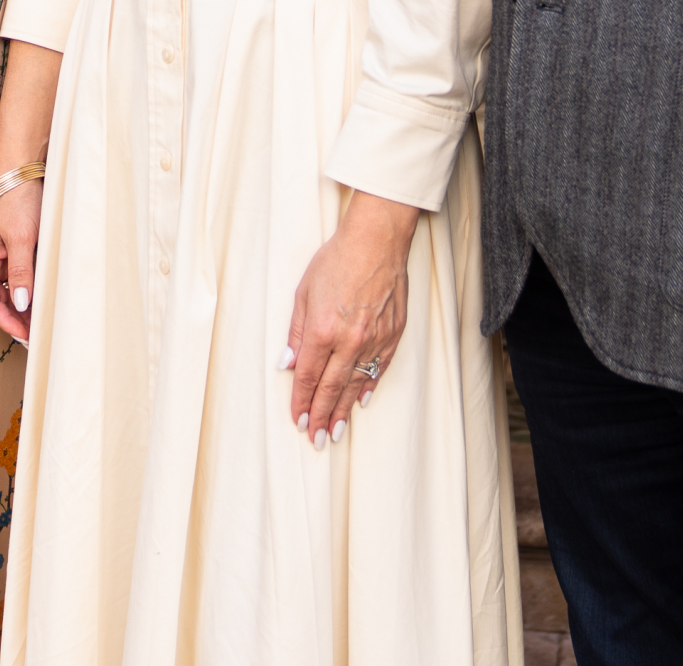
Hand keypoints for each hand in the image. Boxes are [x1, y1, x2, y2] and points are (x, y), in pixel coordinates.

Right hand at [0, 180, 43, 343]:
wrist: (23, 171)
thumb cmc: (17, 200)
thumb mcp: (20, 238)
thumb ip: (20, 272)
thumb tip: (20, 305)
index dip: (5, 321)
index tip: (25, 334)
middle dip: (15, 318)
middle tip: (38, 333)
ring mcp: (0, 256)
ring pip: (9, 290)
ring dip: (24, 306)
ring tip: (43, 319)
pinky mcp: (13, 249)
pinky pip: (19, 276)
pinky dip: (30, 289)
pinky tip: (44, 298)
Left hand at [286, 193, 418, 447]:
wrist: (377, 241)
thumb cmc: (337, 260)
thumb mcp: (304, 292)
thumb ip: (297, 331)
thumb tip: (288, 363)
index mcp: (323, 329)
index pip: (309, 376)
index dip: (302, 401)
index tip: (299, 420)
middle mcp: (349, 340)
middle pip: (332, 387)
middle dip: (323, 416)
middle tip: (317, 439)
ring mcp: (374, 340)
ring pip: (357, 384)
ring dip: (345, 410)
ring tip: (336, 431)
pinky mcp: (393, 335)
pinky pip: (379, 369)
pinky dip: (369, 387)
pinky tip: (361, 401)